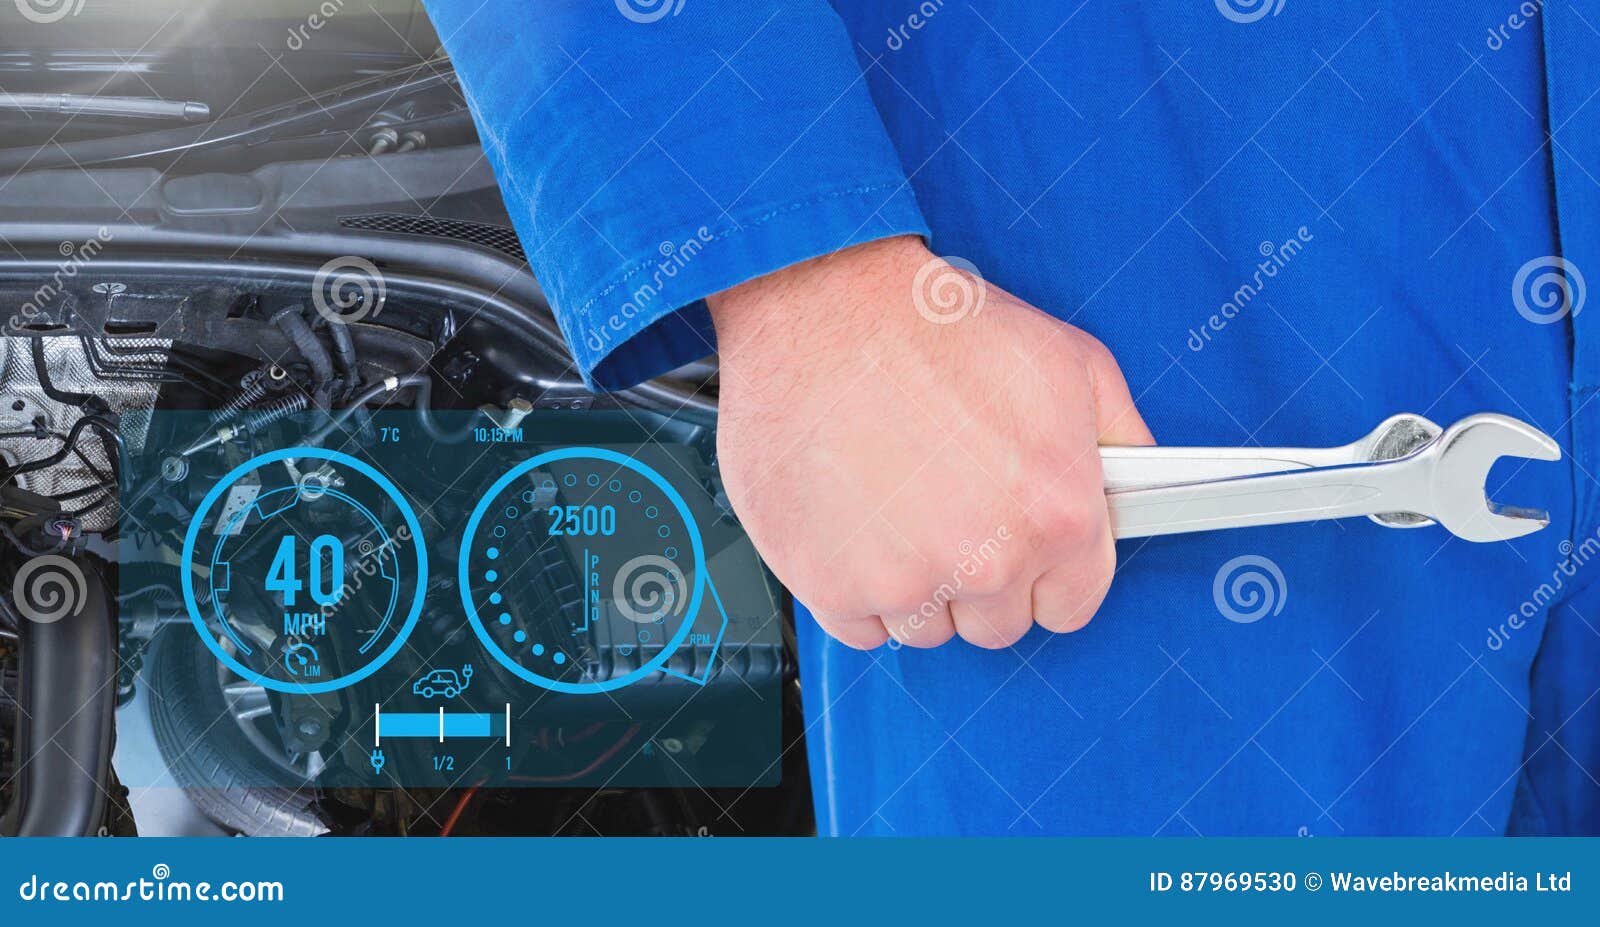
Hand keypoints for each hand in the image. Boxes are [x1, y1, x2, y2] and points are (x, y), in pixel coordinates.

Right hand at [706, 236, 1153, 648]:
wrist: (820, 310)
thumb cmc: (934, 328)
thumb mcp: (1070, 361)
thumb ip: (1119, 438)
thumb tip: (1138, 486)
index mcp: (1057, 514)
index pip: (1071, 605)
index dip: (1047, 574)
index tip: (1023, 550)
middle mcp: (987, 561)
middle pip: (996, 625)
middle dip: (979, 580)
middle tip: (949, 509)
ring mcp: (906, 582)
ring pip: (926, 629)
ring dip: (916, 586)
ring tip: (895, 506)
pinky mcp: (832, 587)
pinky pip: (859, 628)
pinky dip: (854, 588)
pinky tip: (853, 523)